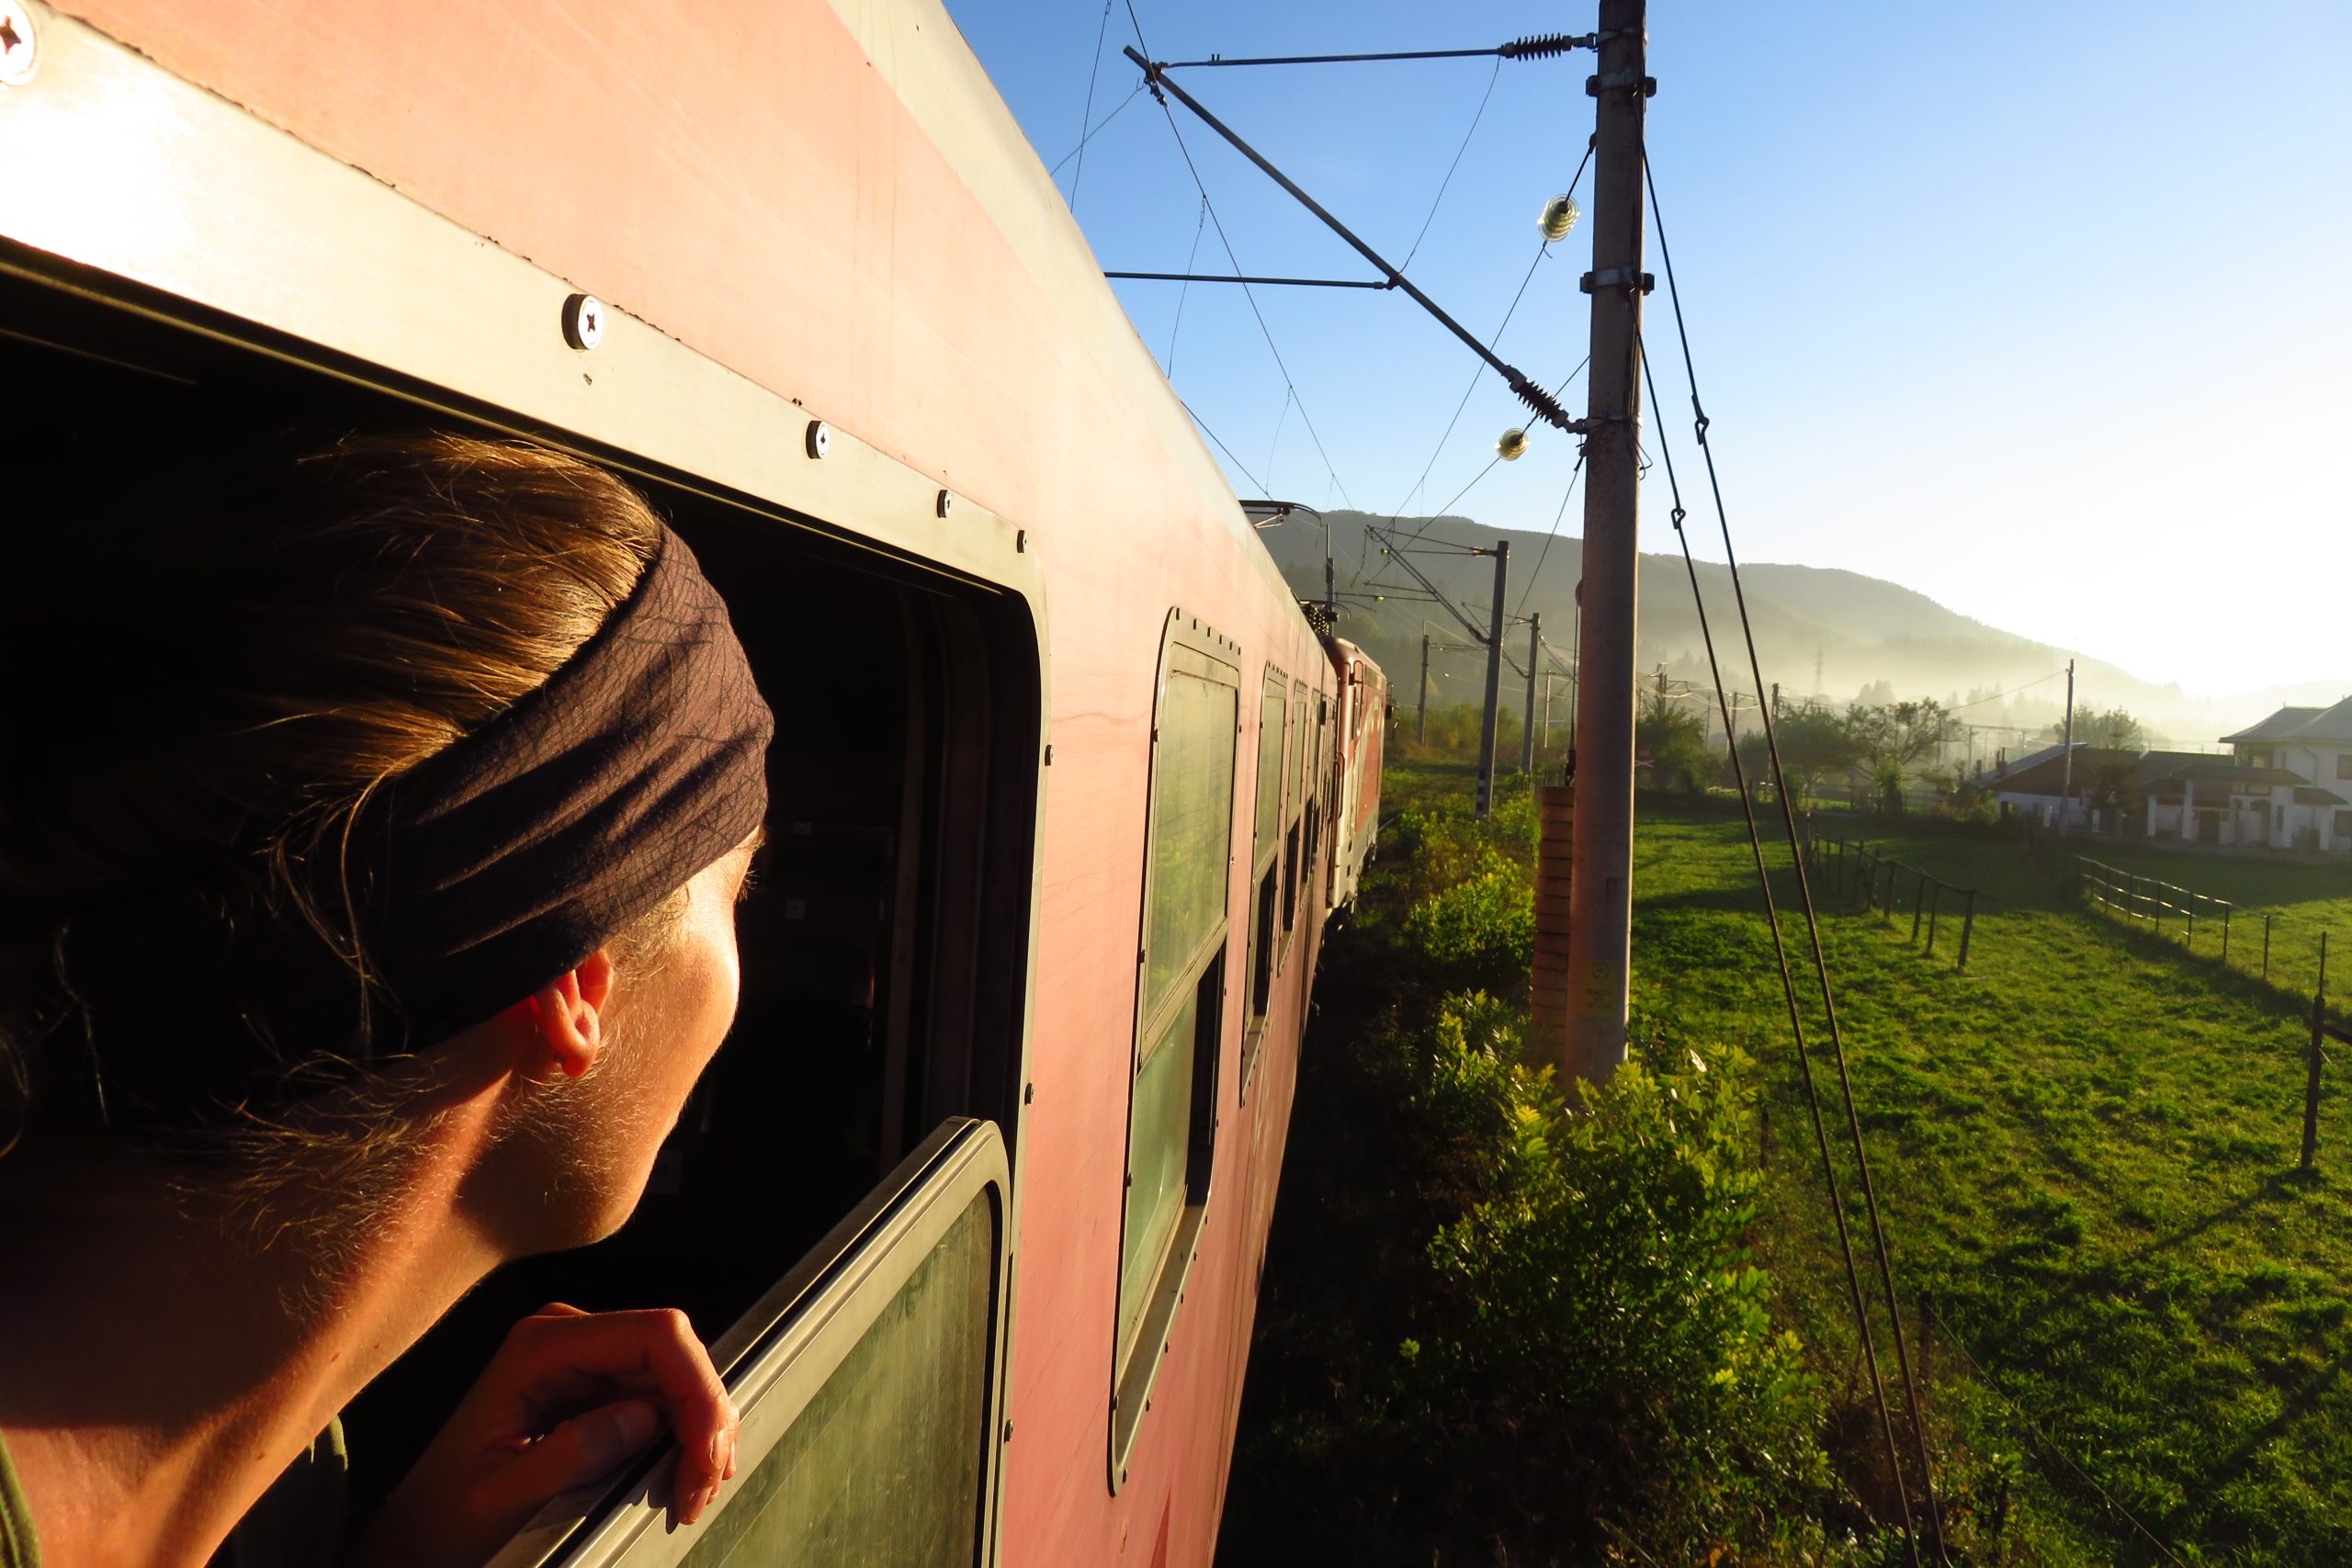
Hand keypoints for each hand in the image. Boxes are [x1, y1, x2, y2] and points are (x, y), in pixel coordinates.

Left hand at [352, 1303, 739, 1567]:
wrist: (422, 1535)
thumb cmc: (447, 1519)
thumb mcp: (500, 1497)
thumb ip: (569, 1454)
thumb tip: (645, 1418)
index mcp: (540, 1346)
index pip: (654, 1334)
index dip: (697, 1388)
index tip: (705, 1456)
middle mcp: (569, 1336)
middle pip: (675, 1351)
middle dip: (704, 1418)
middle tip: (703, 1490)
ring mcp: (587, 1358)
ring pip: (677, 1376)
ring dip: (699, 1433)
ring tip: (694, 1493)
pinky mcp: (597, 1385)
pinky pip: (662, 1398)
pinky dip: (684, 1438)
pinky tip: (682, 1478)